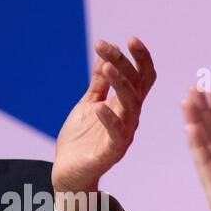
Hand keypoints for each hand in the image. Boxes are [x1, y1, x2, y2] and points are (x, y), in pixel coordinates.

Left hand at [52, 38, 155, 208]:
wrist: (68, 172)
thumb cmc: (80, 139)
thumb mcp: (88, 104)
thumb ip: (98, 84)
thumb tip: (103, 57)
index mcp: (125, 105)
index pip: (142, 77)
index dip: (140, 58)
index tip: (130, 39)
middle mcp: (130, 118)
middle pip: (135, 85)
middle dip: (122, 63)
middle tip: (103, 47)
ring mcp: (123, 135)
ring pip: (131, 106)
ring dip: (120, 84)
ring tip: (106, 67)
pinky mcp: (111, 153)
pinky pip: (116, 135)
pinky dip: (109, 120)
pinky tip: (98, 107)